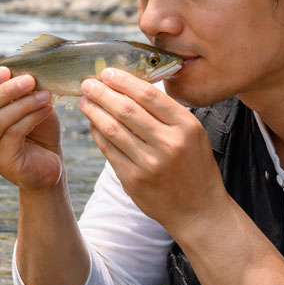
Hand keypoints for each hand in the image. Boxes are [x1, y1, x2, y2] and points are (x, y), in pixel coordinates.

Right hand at [0, 67, 62, 192]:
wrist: (49, 164)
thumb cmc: (37, 132)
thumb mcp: (25, 105)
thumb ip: (18, 90)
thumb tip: (21, 70)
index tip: (7, 70)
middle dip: (5, 90)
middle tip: (29, 80)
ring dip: (24, 104)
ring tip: (45, 95)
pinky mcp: (1, 162)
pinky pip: (13, 133)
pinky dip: (31, 117)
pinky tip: (46, 109)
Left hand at [79, 68, 226, 235]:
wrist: (199, 211)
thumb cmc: (195, 167)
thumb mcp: (193, 134)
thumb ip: (167, 112)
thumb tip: (131, 86)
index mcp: (186, 126)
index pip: (149, 95)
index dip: (124, 81)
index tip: (108, 73)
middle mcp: (168, 144)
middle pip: (126, 109)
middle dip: (102, 92)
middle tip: (88, 82)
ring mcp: (149, 164)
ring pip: (112, 129)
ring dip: (94, 111)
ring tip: (85, 100)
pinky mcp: (133, 180)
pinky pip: (109, 150)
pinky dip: (98, 133)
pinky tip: (93, 123)